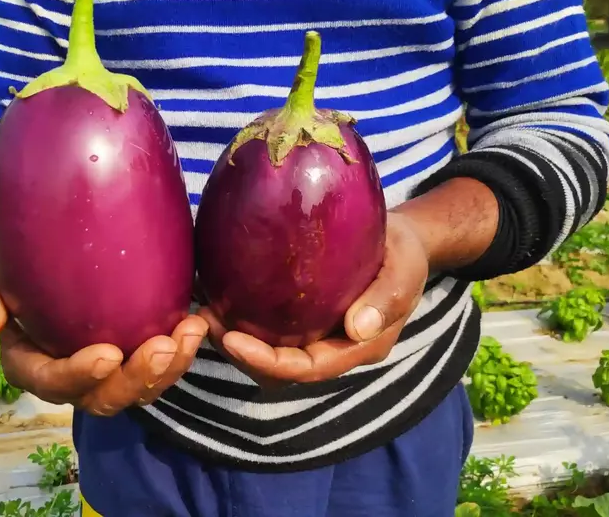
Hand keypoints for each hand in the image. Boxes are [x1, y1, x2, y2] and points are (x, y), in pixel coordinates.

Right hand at [0, 260, 207, 414]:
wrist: (49, 257)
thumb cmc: (16, 269)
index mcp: (32, 364)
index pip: (52, 381)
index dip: (78, 376)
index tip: (108, 354)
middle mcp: (72, 378)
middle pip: (104, 397)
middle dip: (136, 379)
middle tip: (162, 347)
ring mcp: (107, 372)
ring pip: (141, 388)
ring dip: (170, 368)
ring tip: (190, 332)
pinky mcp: (135, 357)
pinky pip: (162, 367)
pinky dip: (183, 350)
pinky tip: (199, 321)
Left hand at [198, 211, 429, 387]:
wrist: (400, 239)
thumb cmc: (404, 253)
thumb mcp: (405, 270)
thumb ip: (387, 299)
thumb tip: (358, 329)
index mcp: (359, 347)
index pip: (309, 368)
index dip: (269, 362)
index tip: (232, 339)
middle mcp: (332, 347)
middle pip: (281, 369)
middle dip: (241, 355)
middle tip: (207, 323)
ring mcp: (315, 332)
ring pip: (269, 352)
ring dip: (234, 340)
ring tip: (204, 311)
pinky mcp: (301, 314)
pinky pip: (267, 326)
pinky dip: (239, 317)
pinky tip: (216, 293)